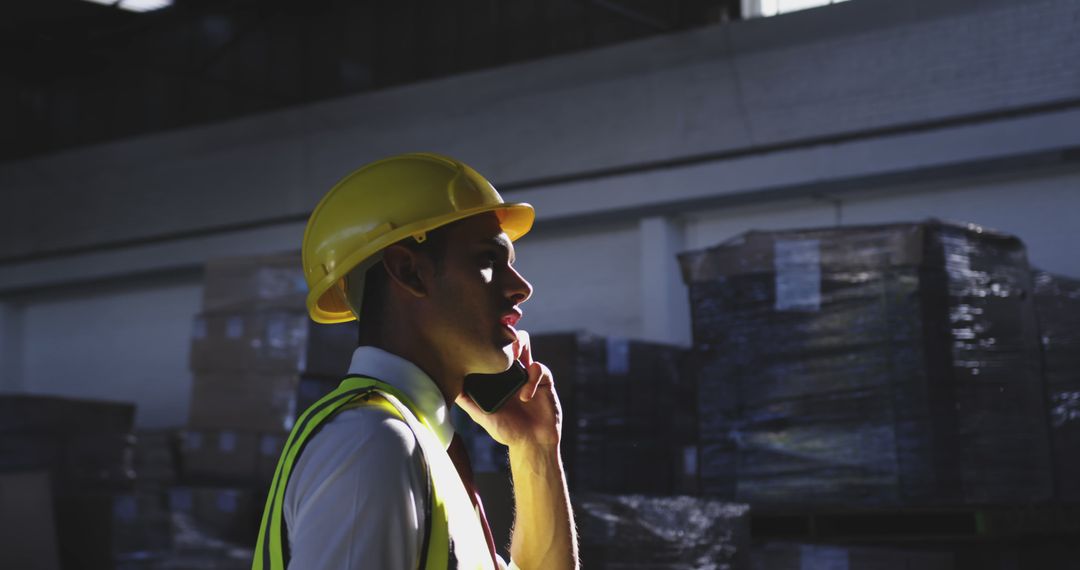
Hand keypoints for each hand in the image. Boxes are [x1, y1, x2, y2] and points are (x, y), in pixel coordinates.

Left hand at [456, 330, 562, 449]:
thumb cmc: (505, 430)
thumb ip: (466, 400)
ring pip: (524, 343)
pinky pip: (539, 368)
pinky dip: (532, 379)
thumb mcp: (480, 415)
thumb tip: (444, 385)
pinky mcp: (544, 380)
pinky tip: (525, 397)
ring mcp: (527, 372)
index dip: (485, 341)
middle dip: (503, 335)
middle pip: (506, 338)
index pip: (489, 349)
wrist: (531, 443)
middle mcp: (510, 369)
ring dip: (520, 344)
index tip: (479, 342)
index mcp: (495, 375)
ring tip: (514, 357)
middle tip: (499, 346)